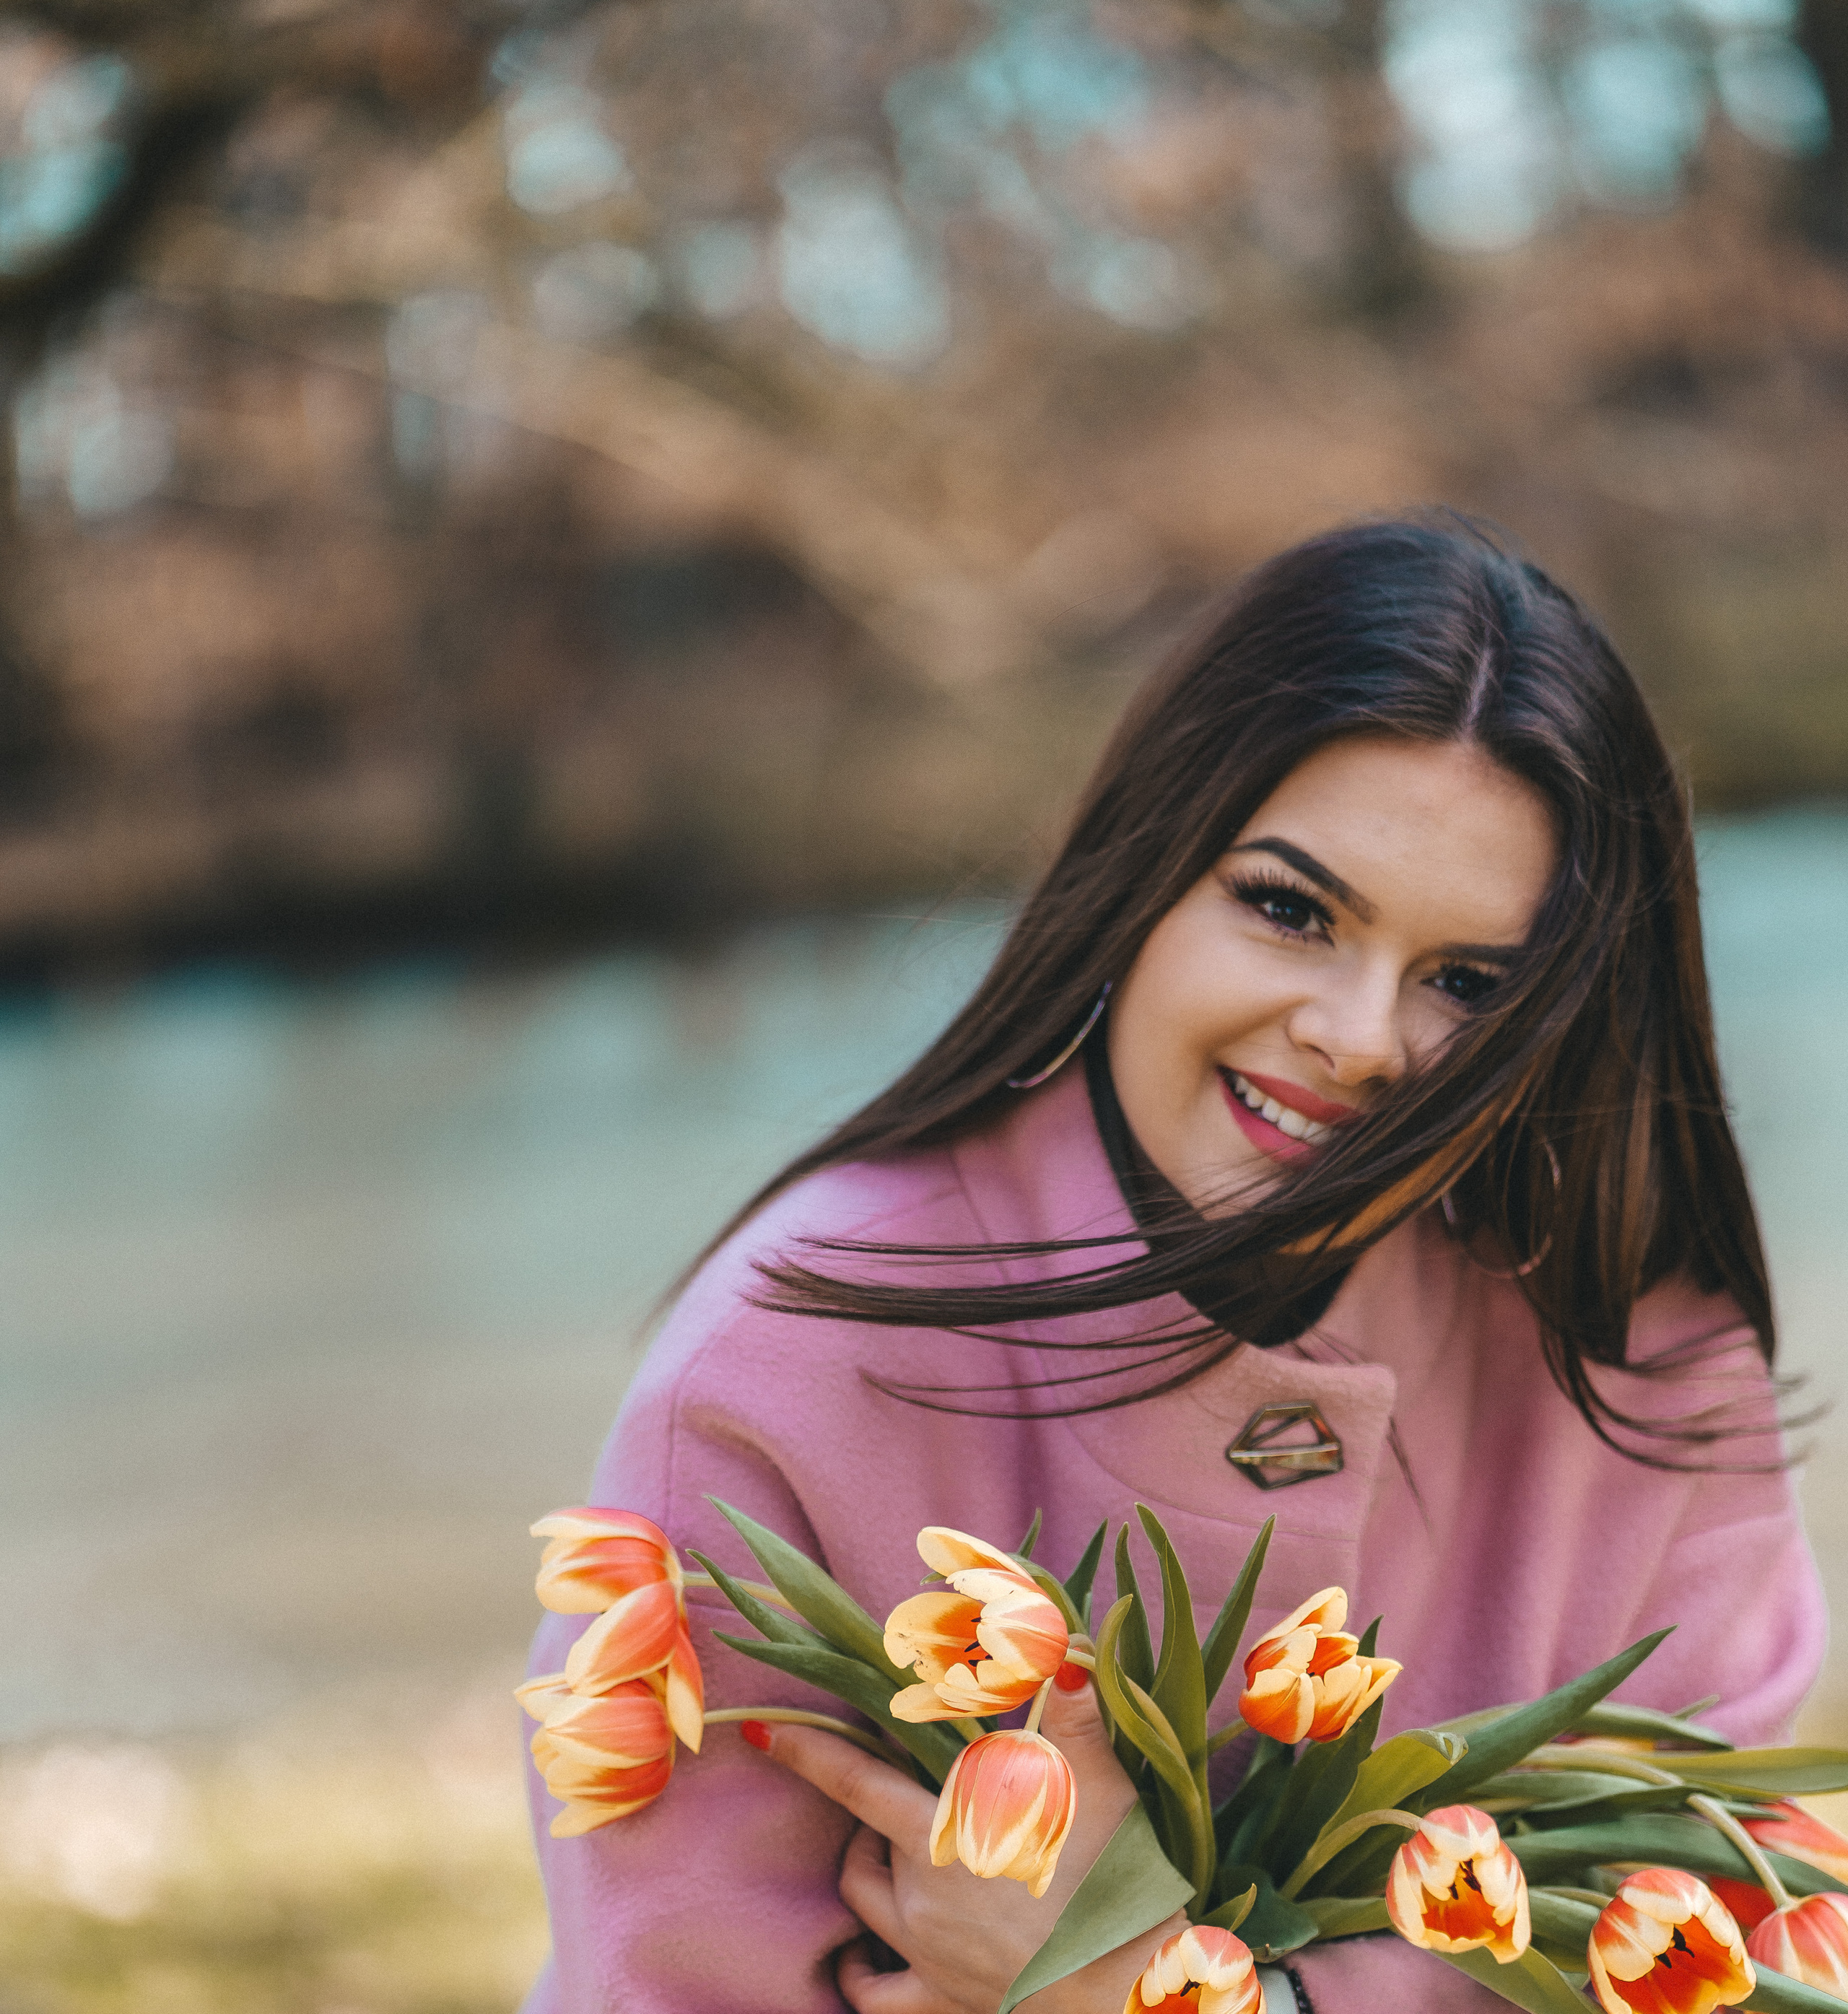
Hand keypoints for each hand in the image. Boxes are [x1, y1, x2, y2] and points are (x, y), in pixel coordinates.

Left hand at [758, 1679, 1186, 2013]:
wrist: (1131, 1986)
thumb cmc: (1109, 1878)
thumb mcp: (1095, 1784)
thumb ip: (1072, 1715)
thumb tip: (1068, 1652)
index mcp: (940, 1832)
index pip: (853, 1781)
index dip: (805, 1753)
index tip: (759, 1732)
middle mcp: (918, 1894)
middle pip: (862, 1842)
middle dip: (869, 1812)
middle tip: (904, 1792)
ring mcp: (927, 1954)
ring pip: (863, 1905)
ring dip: (865, 1871)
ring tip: (888, 1850)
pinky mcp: (944, 2001)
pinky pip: (877, 1997)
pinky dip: (859, 1976)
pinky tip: (858, 1959)